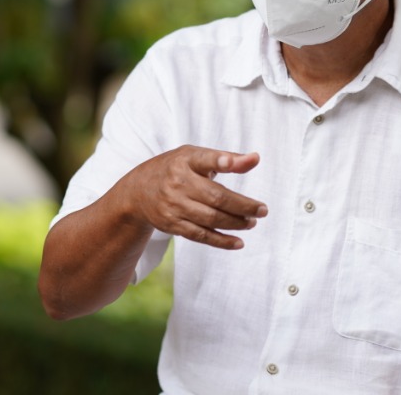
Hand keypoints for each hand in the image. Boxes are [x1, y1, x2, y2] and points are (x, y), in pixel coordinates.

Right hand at [119, 146, 266, 249]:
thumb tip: (255, 158)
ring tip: (252, 222)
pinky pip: (200, 235)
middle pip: (215, 197)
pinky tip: (238, 242)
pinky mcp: (172, 224)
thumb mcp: (195, 157)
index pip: (204, 159)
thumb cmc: (176, 169)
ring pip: (210, 218)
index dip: (219, 161)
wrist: (137, 191)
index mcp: (185, 160)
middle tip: (262, 210)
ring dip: (235, 223)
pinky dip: (221, 240)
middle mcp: (178, 183)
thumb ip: (226, 158)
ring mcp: (174, 205)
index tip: (231, 163)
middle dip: (242, 206)